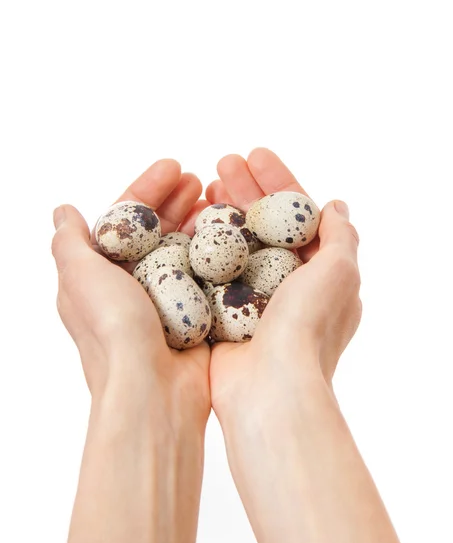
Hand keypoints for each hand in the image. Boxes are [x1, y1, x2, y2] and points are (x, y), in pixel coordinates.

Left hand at [54, 161, 212, 542]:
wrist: (152, 390)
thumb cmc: (112, 332)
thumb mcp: (79, 277)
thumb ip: (70, 242)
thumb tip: (62, 211)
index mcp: (104, 273)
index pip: (125, 218)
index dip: (146, 189)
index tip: (173, 165)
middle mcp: (134, 285)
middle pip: (158, 230)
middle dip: (177, 200)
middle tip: (201, 178)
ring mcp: (168, 300)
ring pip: (186, 249)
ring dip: (200, 221)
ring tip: (218, 197)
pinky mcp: (196, 314)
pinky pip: (209, 274)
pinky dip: (218, 252)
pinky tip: (232, 233)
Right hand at [205, 151, 421, 542]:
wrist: (270, 389)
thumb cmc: (309, 328)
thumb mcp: (340, 273)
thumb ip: (341, 236)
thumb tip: (336, 205)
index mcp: (317, 270)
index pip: (297, 214)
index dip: (278, 180)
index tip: (255, 154)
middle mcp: (285, 282)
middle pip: (263, 223)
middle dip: (244, 189)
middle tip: (221, 162)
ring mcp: (252, 296)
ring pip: (235, 242)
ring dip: (221, 211)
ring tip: (201, 184)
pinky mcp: (224, 310)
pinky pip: (212, 268)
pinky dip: (203, 244)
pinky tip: (187, 220)